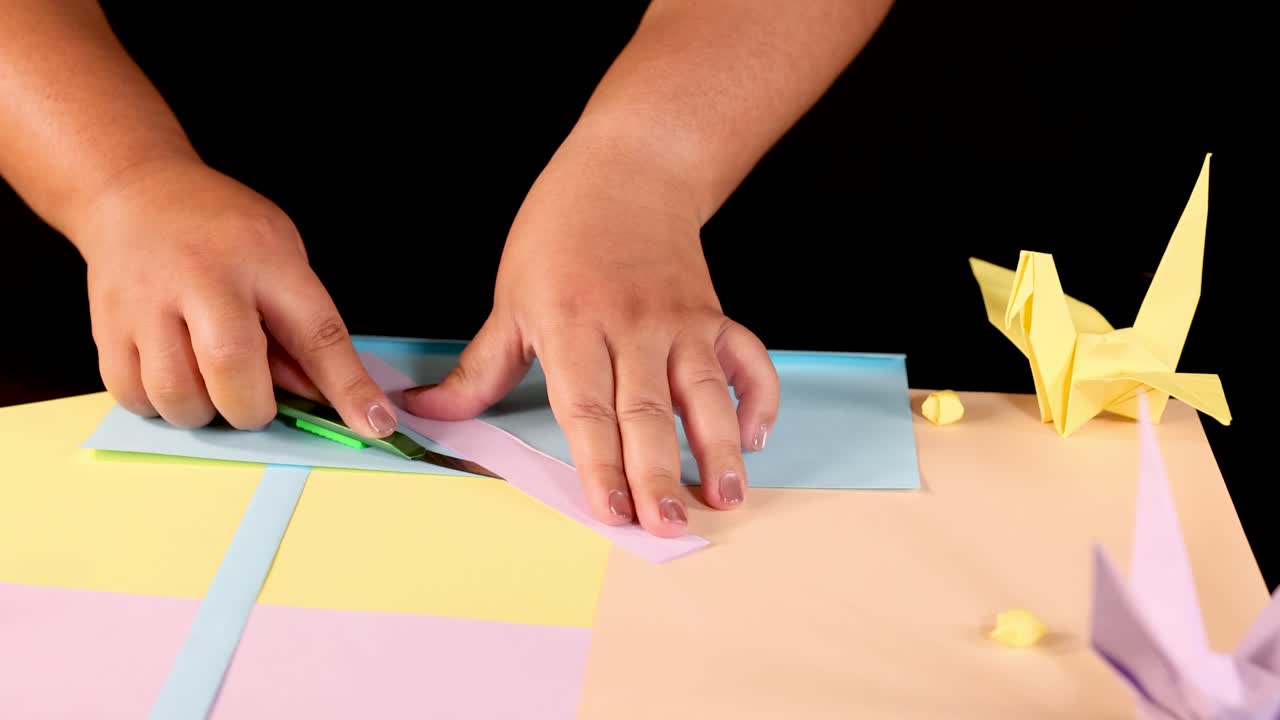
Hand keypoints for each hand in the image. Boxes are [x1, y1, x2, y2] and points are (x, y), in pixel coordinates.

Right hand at [76, 159, 396, 436]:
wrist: (134, 193)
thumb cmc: (222, 231)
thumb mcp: (282, 257)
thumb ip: (301, 329)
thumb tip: (321, 399)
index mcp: (264, 260)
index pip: (317, 333)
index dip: (347, 387)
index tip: (374, 425)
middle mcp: (203, 280)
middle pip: (232, 368)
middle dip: (252, 406)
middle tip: (255, 395)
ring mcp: (146, 304)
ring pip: (178, 395)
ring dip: (204, 410)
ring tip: (209, 381)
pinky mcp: (106, 327)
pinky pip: (136, 397)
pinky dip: (161, 405)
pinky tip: (174, 374)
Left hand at [403, 132, 779, 536]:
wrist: (629, 168)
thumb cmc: (562, 231)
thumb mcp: (511, 296)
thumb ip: (477, 367)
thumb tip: (426, 413)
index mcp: (572, 323)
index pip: (586, 407)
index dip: (600, 463)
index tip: (611, 512)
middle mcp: (631, 325)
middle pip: (646, 410)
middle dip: (658, 474)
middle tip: (668, 526)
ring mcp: (679, 320)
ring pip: (705, 392)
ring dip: (720, 448)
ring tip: (726, 497)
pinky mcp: (713, 315)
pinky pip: (747, 359)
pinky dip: (759, 396)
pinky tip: (756, 436)